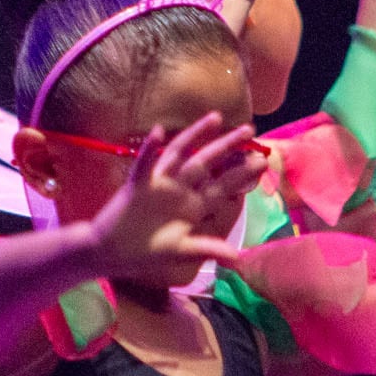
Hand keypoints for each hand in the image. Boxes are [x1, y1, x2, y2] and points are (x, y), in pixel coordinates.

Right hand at [87, 113, 262, 279]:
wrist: (112, 252)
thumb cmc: (147, 251)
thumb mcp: (182, 251)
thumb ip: (208, 249)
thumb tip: (239, 258)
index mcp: (194, 204)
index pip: (223, 186)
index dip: (242, 174)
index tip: (263, 161)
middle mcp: (180, 189)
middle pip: (207, 162)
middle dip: (227, 146)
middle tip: (250, 130)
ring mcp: (159, 184)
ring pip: (180, 153)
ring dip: (196, 135)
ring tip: (216, 117)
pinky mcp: (138, 185)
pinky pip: (144, 163)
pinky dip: (150, 148)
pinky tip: (159, 131)